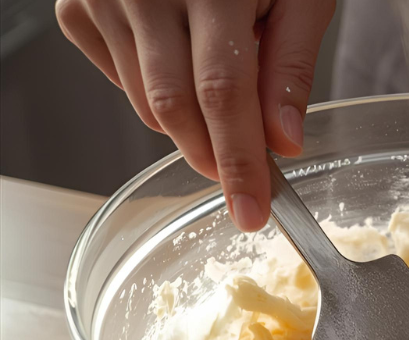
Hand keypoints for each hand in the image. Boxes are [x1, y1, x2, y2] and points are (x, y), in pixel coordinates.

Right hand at [56, 0, 336, 230]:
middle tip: (245, 185)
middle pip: (175, 107)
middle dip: (213, 158)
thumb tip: (282, 143)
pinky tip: (181, 63)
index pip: (223, 94)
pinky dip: (155, 93)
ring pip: (146, 103)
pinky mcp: (78, 6)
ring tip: (224, 96)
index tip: (252, 211)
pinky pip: (119, 80)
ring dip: (191, 125)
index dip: (238, 161)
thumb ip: (290, 66)